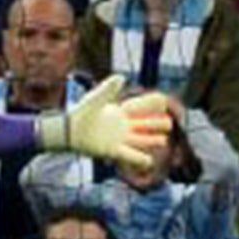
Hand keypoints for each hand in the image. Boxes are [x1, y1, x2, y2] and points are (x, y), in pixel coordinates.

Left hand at [41, 75, 173, 168]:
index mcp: (120, 112)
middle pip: (144, 125)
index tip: (163, 101)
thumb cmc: (81, 112)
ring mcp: (119, 139)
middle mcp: (122, 126)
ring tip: (163, 140)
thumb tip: (122, 76)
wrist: (69, 130)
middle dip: (156, 124)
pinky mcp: (113, 151)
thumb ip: (108, 89)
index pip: (140, 108)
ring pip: (140, 140)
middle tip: (169, 123)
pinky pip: (130, 155)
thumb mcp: (95, 99)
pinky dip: (140, 159)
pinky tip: (149, 161)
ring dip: (151, 141)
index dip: (151, 106)